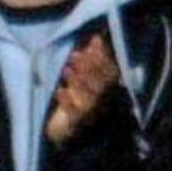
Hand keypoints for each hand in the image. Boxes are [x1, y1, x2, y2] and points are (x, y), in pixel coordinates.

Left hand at [45, 32, 119, 146]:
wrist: (68, 133)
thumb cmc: (78, 101)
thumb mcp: (85, 80)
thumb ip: (92, 61)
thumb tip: (97, 37)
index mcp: (110, 91)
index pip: (111, 72)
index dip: (102, 57)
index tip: (91, 43)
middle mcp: (105, 103)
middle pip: (101, 84)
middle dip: (89, 68)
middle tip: (74, 55)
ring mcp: (93, 115)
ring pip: (90, 98)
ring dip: (79, 82)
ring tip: (67, 69)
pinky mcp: (78, 125)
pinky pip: (75, 115)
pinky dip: (68, 102)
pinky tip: (60, 91)